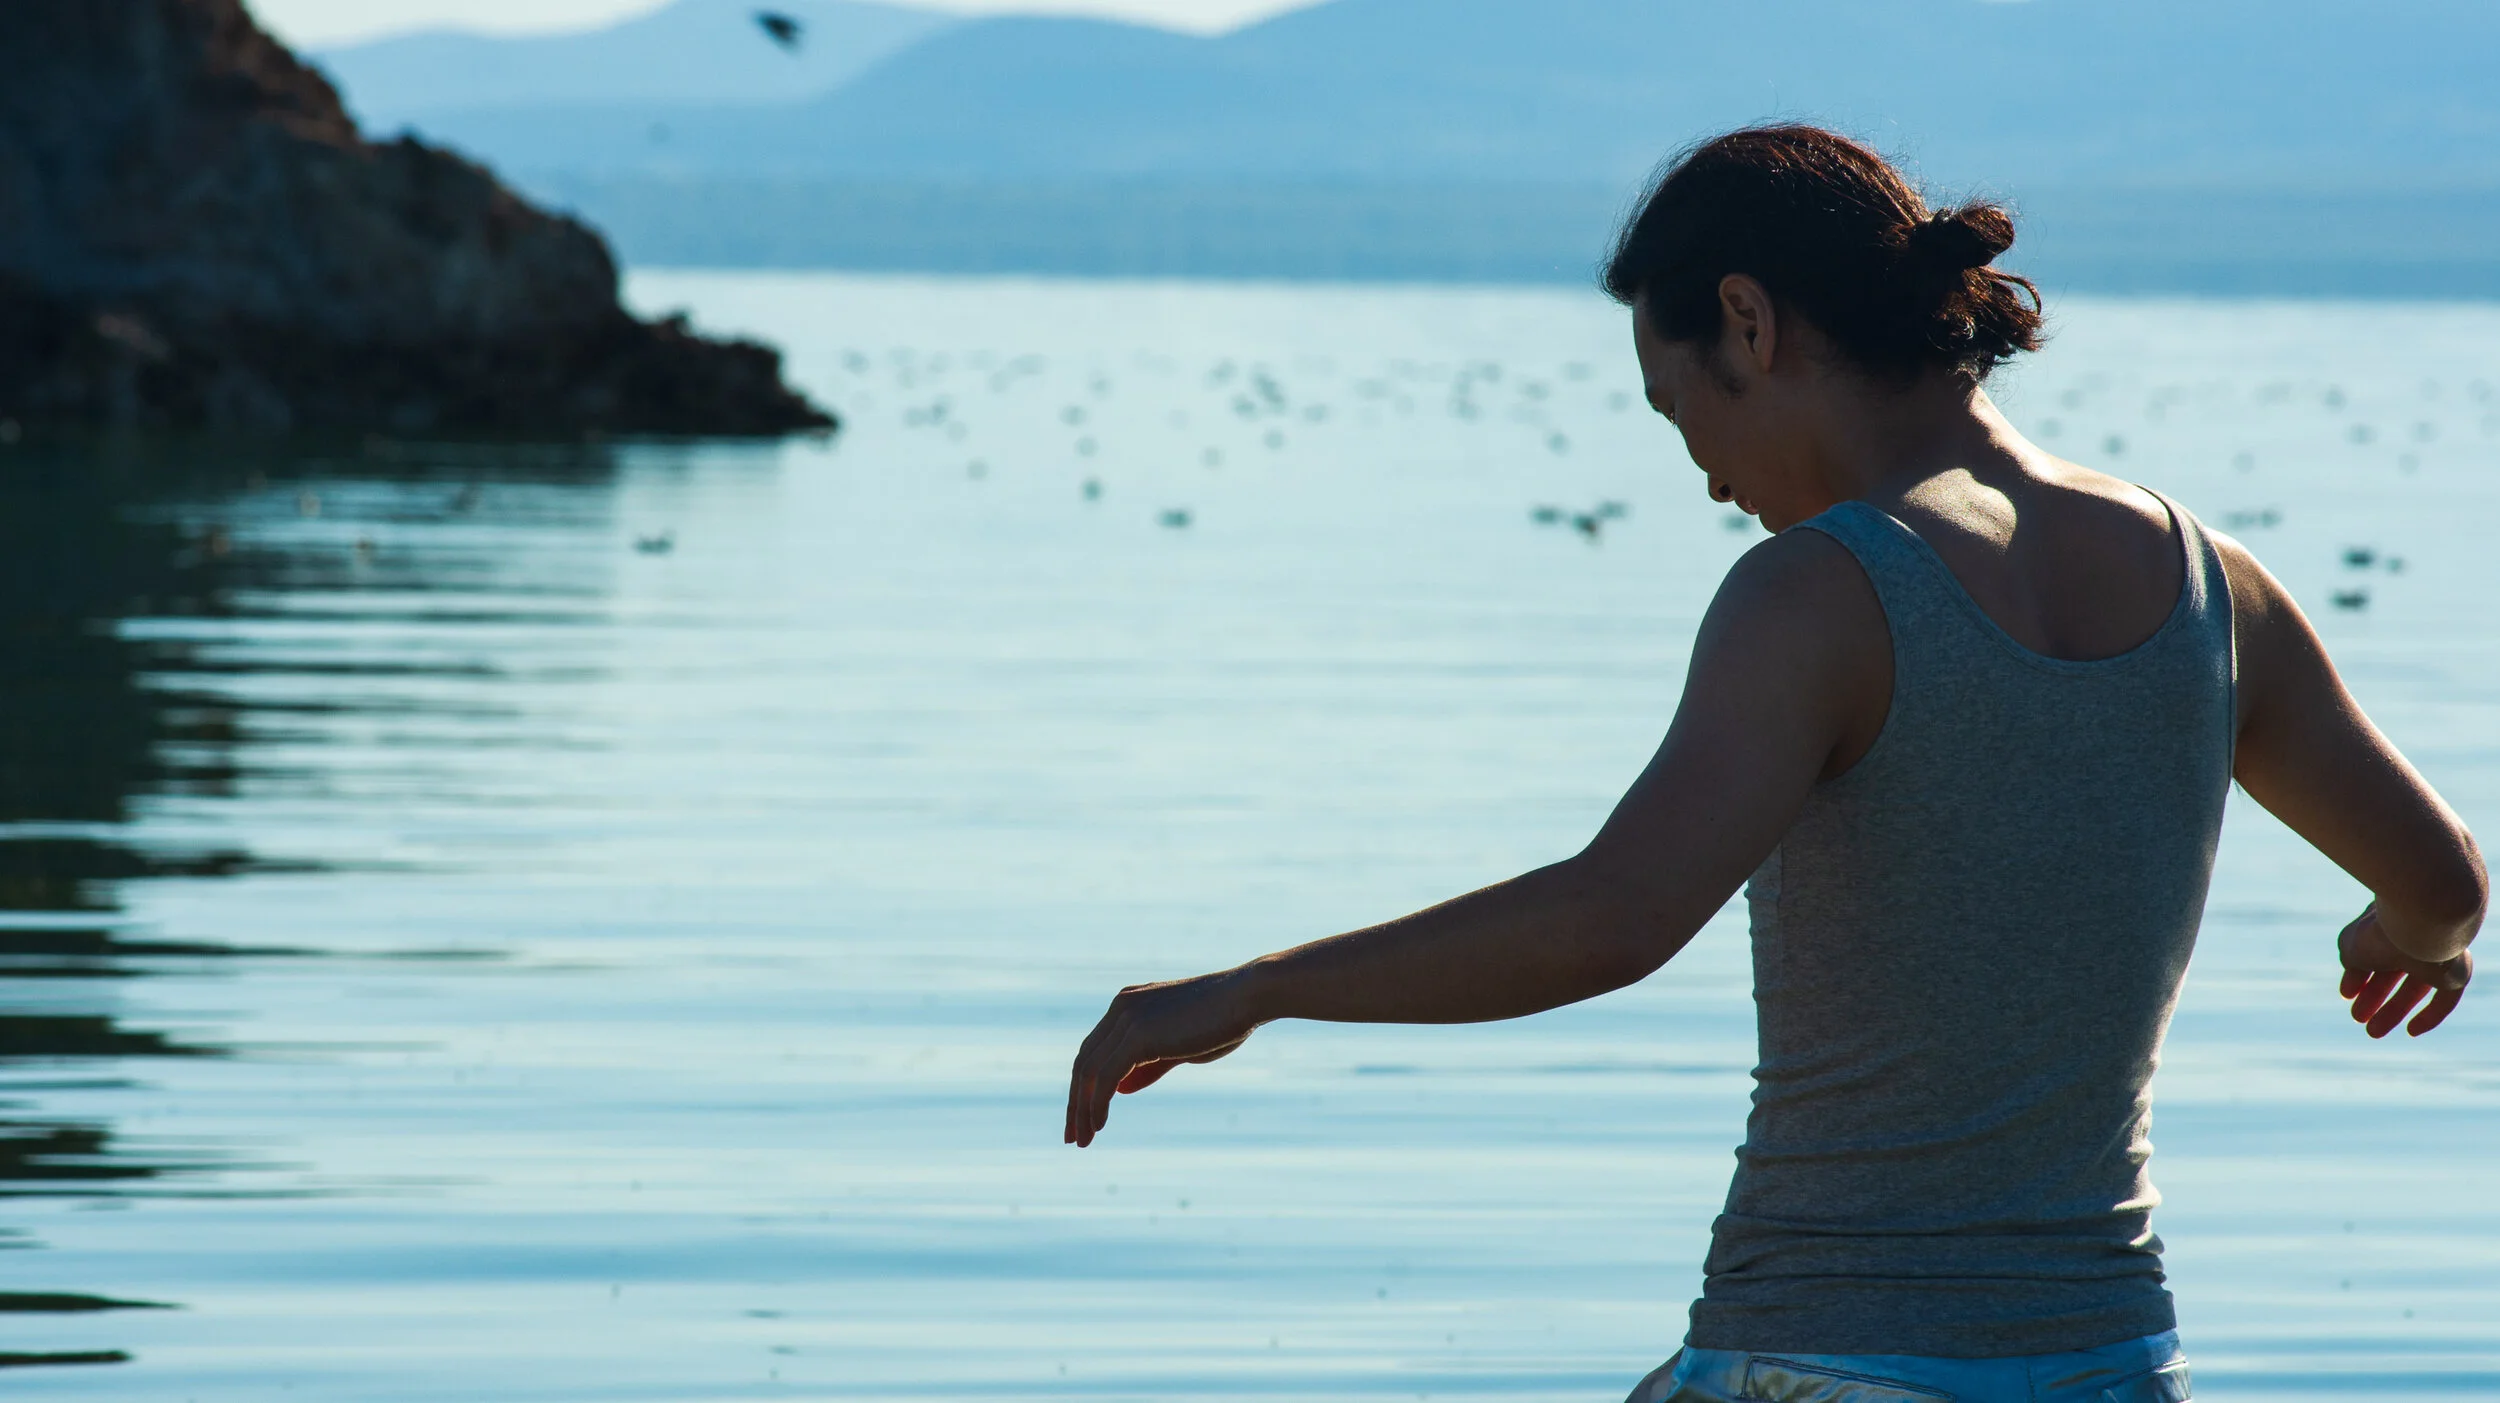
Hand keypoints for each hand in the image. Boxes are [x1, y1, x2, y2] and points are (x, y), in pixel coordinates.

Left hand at [1064, 968, 1257, 1147]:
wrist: (1246, 996)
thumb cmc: (1222, 1020)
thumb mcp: (1179, 1048)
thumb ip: (1148, 1065)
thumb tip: (1121, 1089)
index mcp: (1128, 1005)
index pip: (1093, 1050)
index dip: (1083, 1086)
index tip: (1083, 1118)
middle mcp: (1121, 1007)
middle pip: (1083, 1061)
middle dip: (1076, 1101)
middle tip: (1074, 1136)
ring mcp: (1127, 1018)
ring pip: (1088, 1071)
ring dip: (1082, 1109)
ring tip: (1084, 1139)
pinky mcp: (1138, 1034)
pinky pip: (1105, 1076)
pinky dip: (1097, 1103)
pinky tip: (1099, 1125)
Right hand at [2339, 903, 2471, 1037]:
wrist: (2419, 919)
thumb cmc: (2380, 929)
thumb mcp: (2351, 944)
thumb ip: (2351, 959)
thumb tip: (2353, 978)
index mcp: (2387, 922)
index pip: (2372, 952)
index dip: (2358, 976)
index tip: (2346, 995)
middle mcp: (2413, 935)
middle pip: (2393, 972)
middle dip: (2374, 997)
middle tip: (2357, 1017)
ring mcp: (2436, 952)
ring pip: (2415, 987)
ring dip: (2394, 1010)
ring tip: (2373, 1031)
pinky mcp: (2455, 971)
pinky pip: (2444, 999)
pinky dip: (2429, 1016)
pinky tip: (2411, 1031)